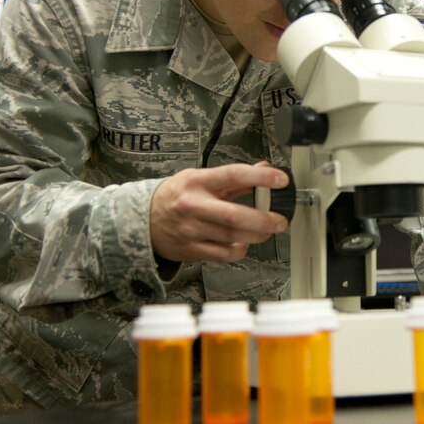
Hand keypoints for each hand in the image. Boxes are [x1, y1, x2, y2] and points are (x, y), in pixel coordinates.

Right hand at [150, 162, 289, 262]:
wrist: (143, 219)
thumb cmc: (177, 195)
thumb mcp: (200, 178)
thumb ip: (233, 178)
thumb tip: (265, 169)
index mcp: (198, 182)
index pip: (233, 175)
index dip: (260, 178)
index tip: (280, 180)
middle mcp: (193, 206)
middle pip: (235, 215)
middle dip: (264, 219)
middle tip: (280, 220)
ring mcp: (191, 230)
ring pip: (232, 237)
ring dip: (257, 235)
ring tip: (266, 230)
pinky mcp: (191, 250)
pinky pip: (223, 255)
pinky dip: (239, 250)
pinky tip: (243, 243)